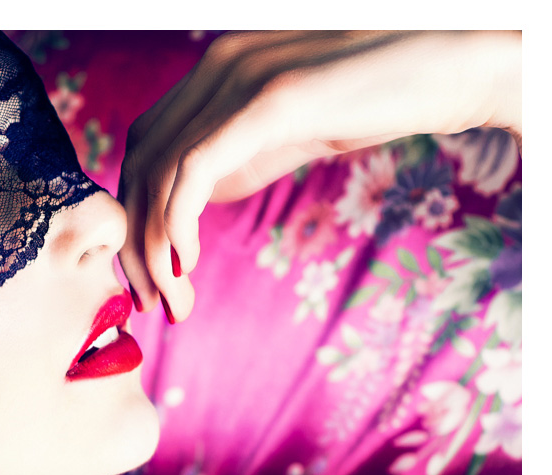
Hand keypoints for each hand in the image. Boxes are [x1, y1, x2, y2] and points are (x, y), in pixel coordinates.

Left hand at [118, 30, 521, 320]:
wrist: (444, 68)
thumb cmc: (368, 105)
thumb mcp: (281, 139)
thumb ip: (232, 162)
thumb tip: (186, 210)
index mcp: (213, 75)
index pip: (144, 152)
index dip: (135, 218)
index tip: (150, 276)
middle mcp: (215, 68)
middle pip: (138, 166)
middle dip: (134, 244)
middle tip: (149, 302)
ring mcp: (238, 78)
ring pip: (158, 175)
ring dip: (155, 250)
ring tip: (172, 301)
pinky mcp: (267, 101)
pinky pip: (192, 171)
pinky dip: (176, 225)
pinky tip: (185, 266)